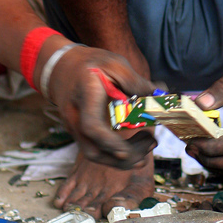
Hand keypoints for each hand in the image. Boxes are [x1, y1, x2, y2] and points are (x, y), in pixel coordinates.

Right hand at [46, 46, 157, 169]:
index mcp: (85, 95)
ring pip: (95, 154)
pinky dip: (118, 153)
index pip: (91, 126)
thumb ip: (136, 82)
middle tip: (152, 142)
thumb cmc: (90, 64)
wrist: (62, 68)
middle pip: (93, 150)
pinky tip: (139, 145)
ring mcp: (76, 128)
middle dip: (124, 156)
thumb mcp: (114, 64)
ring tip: (149, 143)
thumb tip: (160, 94)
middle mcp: (76, 116)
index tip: (127, 149)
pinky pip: (97, 150)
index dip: (109, 142)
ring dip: (123, 158)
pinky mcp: (81, 133)